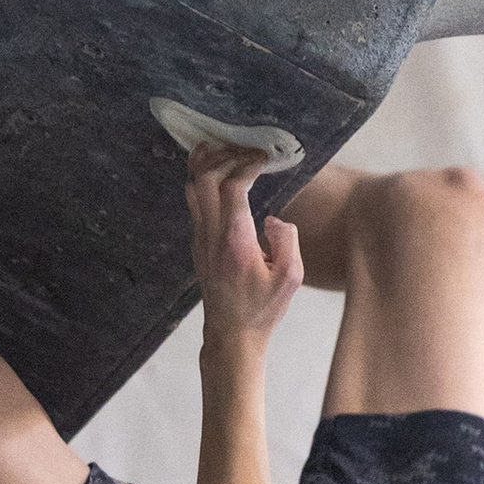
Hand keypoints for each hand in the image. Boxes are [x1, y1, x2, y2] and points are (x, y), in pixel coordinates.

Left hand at [186, 146, 301, 348]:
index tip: (263, 159)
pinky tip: (216, 173)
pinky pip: (194, 202)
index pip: (233, 187)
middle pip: (205, 179)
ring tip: (223, 148)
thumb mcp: (291, 278)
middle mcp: (212, 235)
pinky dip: (203, 181)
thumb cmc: (263, 309)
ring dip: (206, 164)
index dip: (247, 165)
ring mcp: (201, 238)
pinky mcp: (198, 243)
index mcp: (236, 240)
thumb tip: (272, 219)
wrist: (231, 335)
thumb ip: (287, 241)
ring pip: (193, 188)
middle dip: (225, 156)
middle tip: (245, 150)